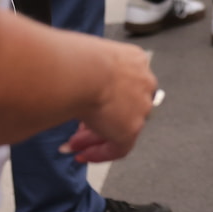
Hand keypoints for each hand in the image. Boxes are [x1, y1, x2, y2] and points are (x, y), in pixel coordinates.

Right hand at [62, 40, 157, 162]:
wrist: (81, 70)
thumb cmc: (74, 59)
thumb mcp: (85, 56)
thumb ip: (85, 71)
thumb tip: (70, 79)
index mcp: (133, 60)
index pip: (123, 84)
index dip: (103, 99)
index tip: (88, 108)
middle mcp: (142, 82)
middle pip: (122, 107)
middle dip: (97, 121)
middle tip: (77, 132)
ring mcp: (140, 106)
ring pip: (120, 127)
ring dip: (94, 139)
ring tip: (72, 146)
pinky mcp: (132, 128)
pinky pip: (119, 147)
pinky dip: (100, 153)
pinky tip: (83, 155)